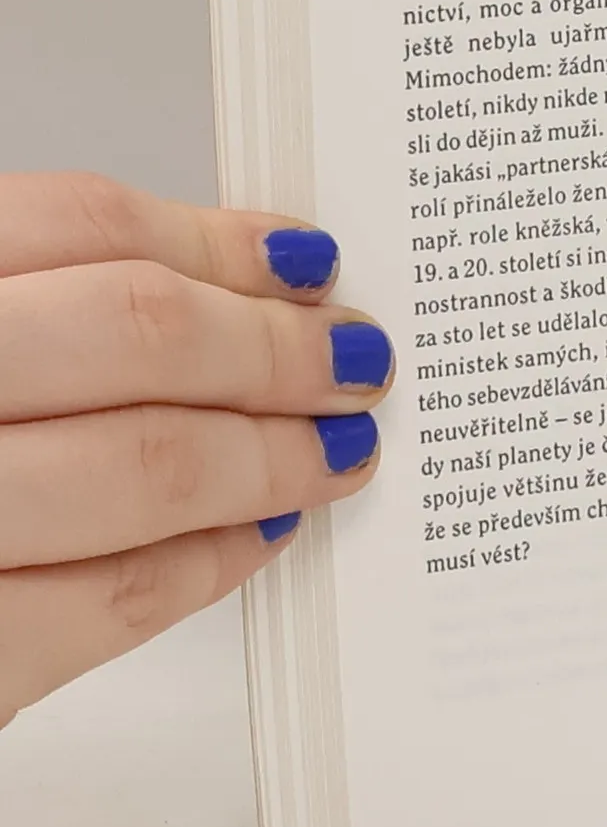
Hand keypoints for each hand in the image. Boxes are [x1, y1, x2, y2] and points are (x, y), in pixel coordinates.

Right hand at [0, 173, 390, 725]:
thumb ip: (17, 309)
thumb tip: (192, 287)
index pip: (72, 222)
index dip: (213, 240)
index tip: (302, 259)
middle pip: (128, 332)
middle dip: (271, 346)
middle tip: (352, 358)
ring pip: (138, 466)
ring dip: (268, 455)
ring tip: (335, 449)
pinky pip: (96, 604)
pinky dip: (199, 567)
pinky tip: (251, 542)